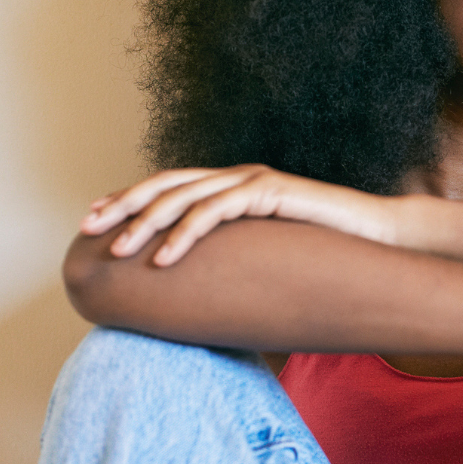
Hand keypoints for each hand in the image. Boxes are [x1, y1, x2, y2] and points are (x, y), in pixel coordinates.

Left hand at [79, 165, 397, 265]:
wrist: (375, 234)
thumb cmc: (321, 249)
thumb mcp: (265, 252)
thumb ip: (233, 255)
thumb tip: (196, 287)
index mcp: (231, 185)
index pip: (168, 186)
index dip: (129, 197)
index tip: (93, 218)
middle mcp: (237, 176)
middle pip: (165, 184)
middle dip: (123, 204)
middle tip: (87, 227)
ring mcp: (252, 180)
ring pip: (184, 196)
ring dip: (146, 223)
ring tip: (119, 249)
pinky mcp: (269, 192)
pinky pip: (216, 211)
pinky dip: (184, 234)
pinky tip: (163, 259)